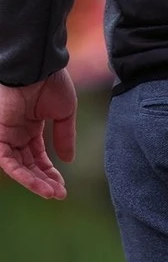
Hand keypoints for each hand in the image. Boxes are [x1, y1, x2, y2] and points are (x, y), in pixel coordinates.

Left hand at [0, 69, 75, 199]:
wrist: (37, 66)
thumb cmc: (52, 83)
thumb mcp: (65, 113)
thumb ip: (65, 137)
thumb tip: (68, 160)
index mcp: (31, 126)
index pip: (38, 156)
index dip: (50, 172)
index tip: (63, 186)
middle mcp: (16, 132)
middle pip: (28, 164)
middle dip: (43, 180)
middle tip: (59, 194)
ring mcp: (6, 133)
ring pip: (17, 166)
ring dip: (34, 182)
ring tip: (52, 193)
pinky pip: (7, 161)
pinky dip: (22, 175)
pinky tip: (39, 185)